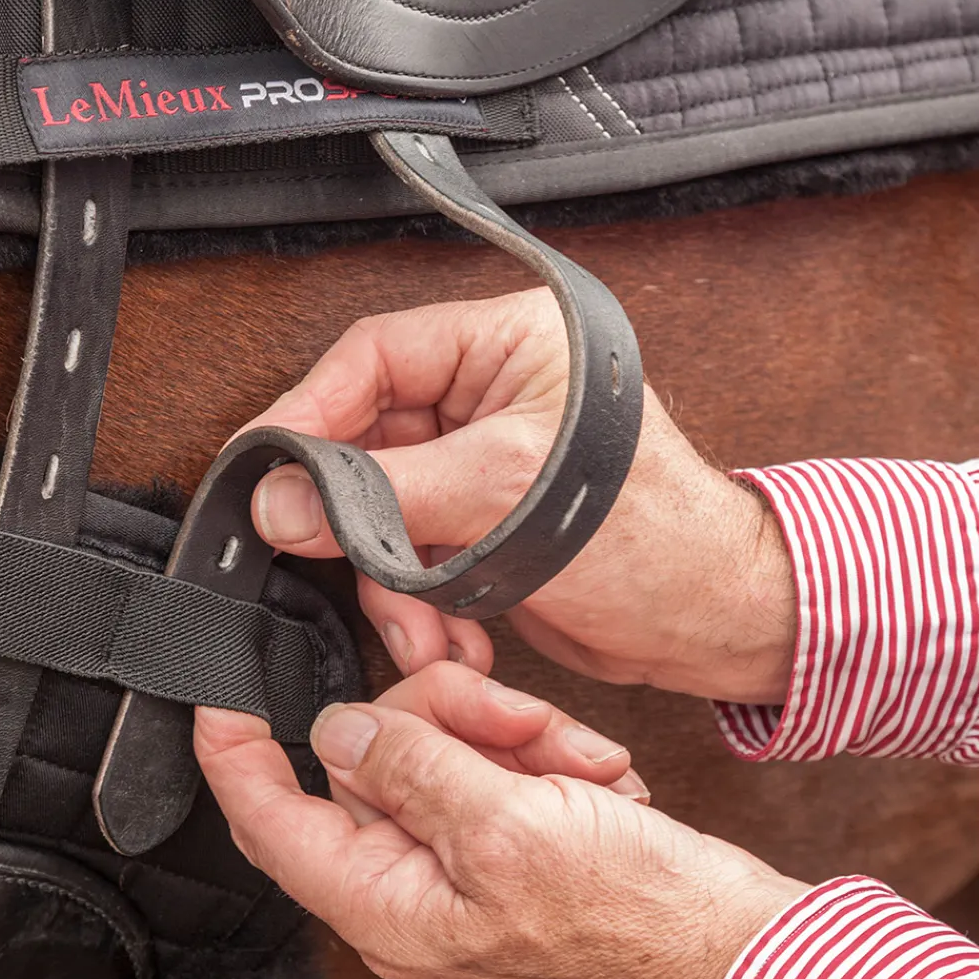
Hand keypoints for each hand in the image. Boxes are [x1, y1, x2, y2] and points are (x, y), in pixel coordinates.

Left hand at [194, 663, 806, 978]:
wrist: (740, 959)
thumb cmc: (638, 923)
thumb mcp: (509, 829)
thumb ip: (410, 770)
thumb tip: (334, 729)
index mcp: (384, 904)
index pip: (270, 820)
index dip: (233, 753)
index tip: (221, 693)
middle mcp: (408, 891)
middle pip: (369, 759)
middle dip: (446, 717)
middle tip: (519, 726)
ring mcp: (459, 870)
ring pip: (439, 751)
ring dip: (512, 736)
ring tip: (580, 769)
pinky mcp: (508, 849)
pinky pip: (494, 771)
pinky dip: (544, 759)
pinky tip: (598, 784)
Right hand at [239, 289, 798, 703]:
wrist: (710, 624)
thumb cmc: (656, 539)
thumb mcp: (504, 498)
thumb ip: (382, 495)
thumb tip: (285, 499)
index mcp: (513, 344)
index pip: (378, 358)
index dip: (313, 412)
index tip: (268, 466)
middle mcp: (495, 394)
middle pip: (370, 441)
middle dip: (358, 520)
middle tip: (328, 554)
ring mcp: (485, 464)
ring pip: (383, 511)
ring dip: (392, 580)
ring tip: (422, 624)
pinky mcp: (482, 525)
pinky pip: (411, 556)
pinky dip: (419, 603)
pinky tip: (451, 634)